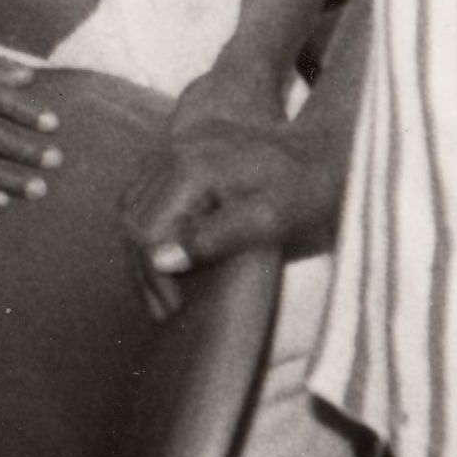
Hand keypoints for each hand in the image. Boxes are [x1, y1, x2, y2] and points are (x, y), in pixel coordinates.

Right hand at [124, 70, 340, 317]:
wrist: (325, 151)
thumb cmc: (306, 191)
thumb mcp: (272, 221)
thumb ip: (216, 238)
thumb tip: (161, 261)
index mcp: (190, 168)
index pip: (147, 231)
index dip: (155, 276)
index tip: (174, 310)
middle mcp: (172, 150)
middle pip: (133, 218)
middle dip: (143, 268)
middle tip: (165, 308)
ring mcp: (171, 146)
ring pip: (131, 204)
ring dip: (141, 248)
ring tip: (162, 286)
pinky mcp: (176, 149)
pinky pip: (143, 190)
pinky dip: (146, 224)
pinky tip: (167, 250)